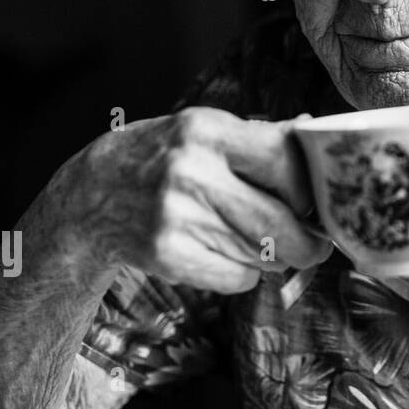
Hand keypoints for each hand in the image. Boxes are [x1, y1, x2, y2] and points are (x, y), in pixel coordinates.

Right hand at [68, 107, 331, 292]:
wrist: (92, 195)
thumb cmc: (165, 157)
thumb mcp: (205, 131)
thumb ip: (262, 136)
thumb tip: (316, 131)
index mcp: (208, 130)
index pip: (285, 159)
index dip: (310, 189)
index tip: (316, 202)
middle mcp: (191, 170)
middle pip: (280, 222)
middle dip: (309, 243)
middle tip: (316, 246)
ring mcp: (176, 216)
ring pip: (262, 254)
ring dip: (273, 256)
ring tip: (257, 241)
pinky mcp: (166, 255)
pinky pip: (237, 278)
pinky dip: (244, 273)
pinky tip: (224, 253)